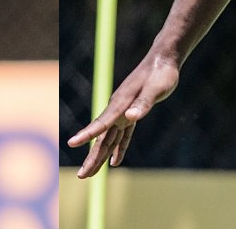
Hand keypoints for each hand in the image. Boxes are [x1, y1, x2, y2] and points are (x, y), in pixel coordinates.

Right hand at [66, 54, 179, 177]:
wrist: (163, 59)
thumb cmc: (161, 73)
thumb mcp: (156, 89)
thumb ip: (143, 104)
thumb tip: (130, 118)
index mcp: (121, 104)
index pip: (101, 123)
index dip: (87, 135)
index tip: (72, 143)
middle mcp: (118, 109)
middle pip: (101, 137)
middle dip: (91, 157)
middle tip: (81, 176)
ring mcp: (123, 111)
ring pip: (109, 139)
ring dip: (100, 156)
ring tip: (91, 174)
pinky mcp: (132, 112)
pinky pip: (122, 135)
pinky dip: (118, 148)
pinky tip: (115, 161)